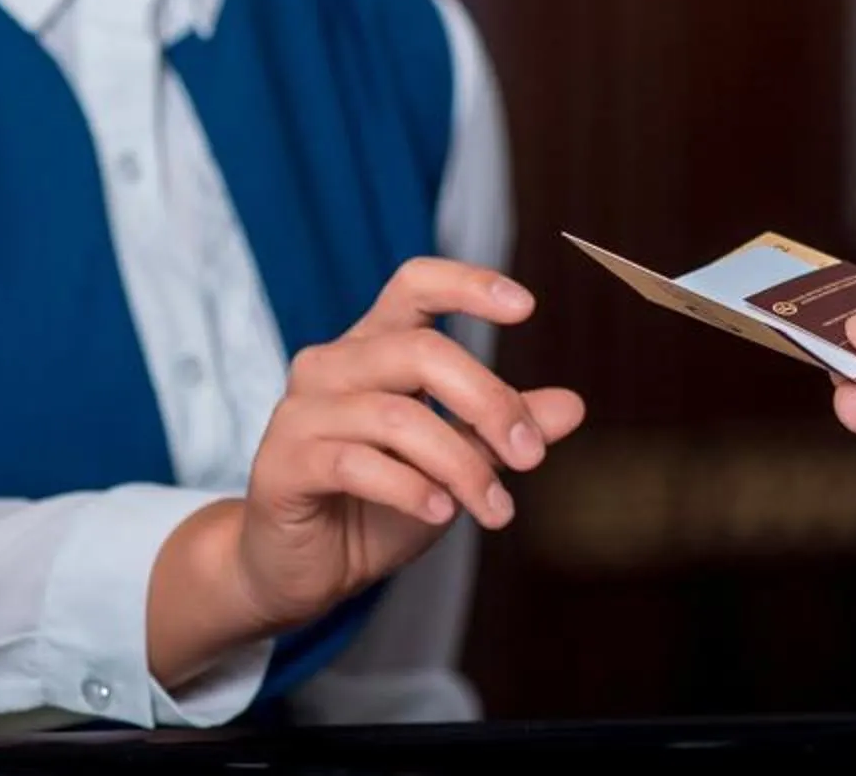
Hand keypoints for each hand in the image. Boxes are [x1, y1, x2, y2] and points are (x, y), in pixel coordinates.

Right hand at [150, 258, 586, 684]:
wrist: (304, 572)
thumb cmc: (380, 504)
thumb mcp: (456, 461)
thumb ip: (502, 428)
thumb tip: (573, 406)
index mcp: (374, 346)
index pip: (414, 284)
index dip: (468, 284)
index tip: (528, 307)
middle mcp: (332, 365)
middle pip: (421, 351)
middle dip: (490, 402)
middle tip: (531, 457)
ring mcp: (301, 412)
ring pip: (398, 416)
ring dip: (462, 465)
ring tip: (496, 508)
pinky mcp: (282, 463)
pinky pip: (356, 463)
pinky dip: (412, 489)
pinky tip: (442, 513)